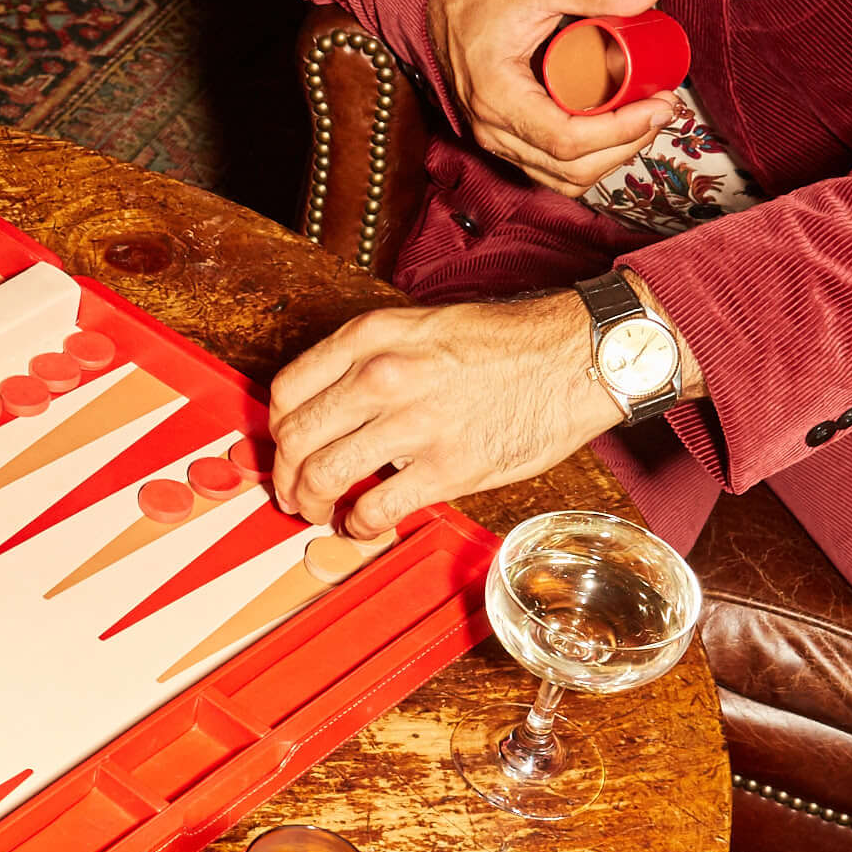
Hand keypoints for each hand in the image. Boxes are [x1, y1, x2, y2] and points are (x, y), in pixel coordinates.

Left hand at [269, 289, 615, 537]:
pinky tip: (363, 524)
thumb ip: (370, 359)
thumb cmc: (505, 343)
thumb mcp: (422, 326)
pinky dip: (358, 525)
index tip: (285, 445)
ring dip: (311, 504)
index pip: (287, 389)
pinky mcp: (447, 467)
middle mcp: (382, 376)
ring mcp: (412, 423)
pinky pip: (376, 508)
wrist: (575, 356)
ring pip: (324, 476)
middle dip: (284, 475)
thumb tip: (331, 405)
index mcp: (372, 337)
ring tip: (320, 513)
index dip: (276, 428)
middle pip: (295, 438)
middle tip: (291, 492)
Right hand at [428, 0, 675, 196]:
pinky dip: (588, 158)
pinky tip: (614, 129)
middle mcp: (493, 129)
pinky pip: (551, 167)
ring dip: (610, 157)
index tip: (658, 106)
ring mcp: (497, 138)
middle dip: (626, 146)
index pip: (567, 139)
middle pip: (571, 169)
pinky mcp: (505, 137)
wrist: (436, 3)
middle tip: (661, 110)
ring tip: (642, 121)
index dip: (622, 131)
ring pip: (563, 178)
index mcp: (498, 97)